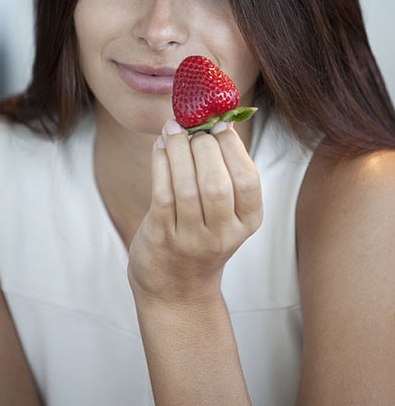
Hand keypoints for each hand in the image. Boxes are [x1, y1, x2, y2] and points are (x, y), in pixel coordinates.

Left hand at [127, 120, 262, 304]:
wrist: (176, 287)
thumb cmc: (203, 235)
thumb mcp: (226, 212)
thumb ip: (225, 172)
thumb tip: (217, 123)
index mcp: (248, 222)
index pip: (248, 180)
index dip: (233, 148)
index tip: (219, 126)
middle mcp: (223, 234)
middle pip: (217, 184)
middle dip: (204, 147)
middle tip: (194, 128)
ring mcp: (192, 239)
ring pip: (187, 187)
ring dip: (179, 150)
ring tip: (173, 129)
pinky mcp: (163, 237)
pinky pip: (162, 193)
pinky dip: (161, 163)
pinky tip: (161, 146)